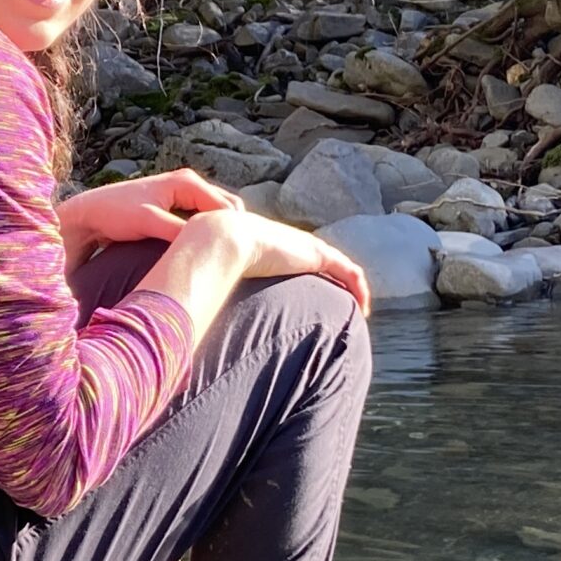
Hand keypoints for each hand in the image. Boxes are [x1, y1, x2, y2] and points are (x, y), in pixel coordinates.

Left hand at [60, 170, 240, 257]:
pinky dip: (207, 232)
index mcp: (187, 182)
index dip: (232, 229)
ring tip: (225, 257)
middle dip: (230, 229)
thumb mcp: (149, 221)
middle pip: (226, 207)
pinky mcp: (177, 207)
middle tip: (236, 257)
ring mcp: (184, 194)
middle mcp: (189, 183)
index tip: (237, 254)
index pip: (225, 206)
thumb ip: (177, 230)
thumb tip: (204, 245)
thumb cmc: (116, 213)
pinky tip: (207, 251)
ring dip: (218, 231)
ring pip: (214, 214)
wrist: (90, 212)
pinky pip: (202, 219)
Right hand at [190, 209, 372, 314]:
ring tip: (358, 310)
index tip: (311, 301)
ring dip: (352, 288)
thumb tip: (197, 320)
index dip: (309, 278)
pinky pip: (349, 272)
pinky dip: (358, 288)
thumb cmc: (213, 260)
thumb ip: (212, 294)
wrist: (221, 240)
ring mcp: (307, 247)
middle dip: (336, 283)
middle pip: (324, 261)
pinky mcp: (318, 255)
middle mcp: (293, 244)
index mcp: (271, 247)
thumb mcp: (216, 279)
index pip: (298, 258)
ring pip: (341, 267)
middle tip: (341, 307)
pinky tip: (362, 308)